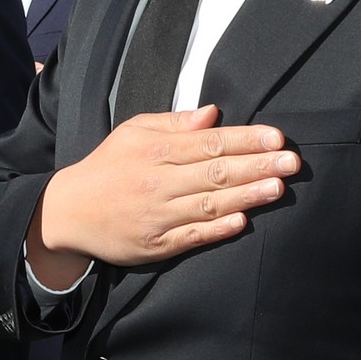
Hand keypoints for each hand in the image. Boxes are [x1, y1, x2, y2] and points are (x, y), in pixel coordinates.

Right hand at [26, 107, 297, 290]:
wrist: (68, 212)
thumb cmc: (108, 167)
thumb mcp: (133, 132)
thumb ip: (174, 123)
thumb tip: (213, 114)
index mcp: (155, 150)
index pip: (210, 142)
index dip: (246, 140)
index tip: (277, 137)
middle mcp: (159, 182)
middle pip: (216, 172)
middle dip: (257, 166)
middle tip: (292, 162)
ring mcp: (158, 216)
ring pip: (209, 204)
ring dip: (246, 196)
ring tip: (278, 188)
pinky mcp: (156, 245)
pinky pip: (192, 236)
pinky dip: (218, 230)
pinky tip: (243, 222)